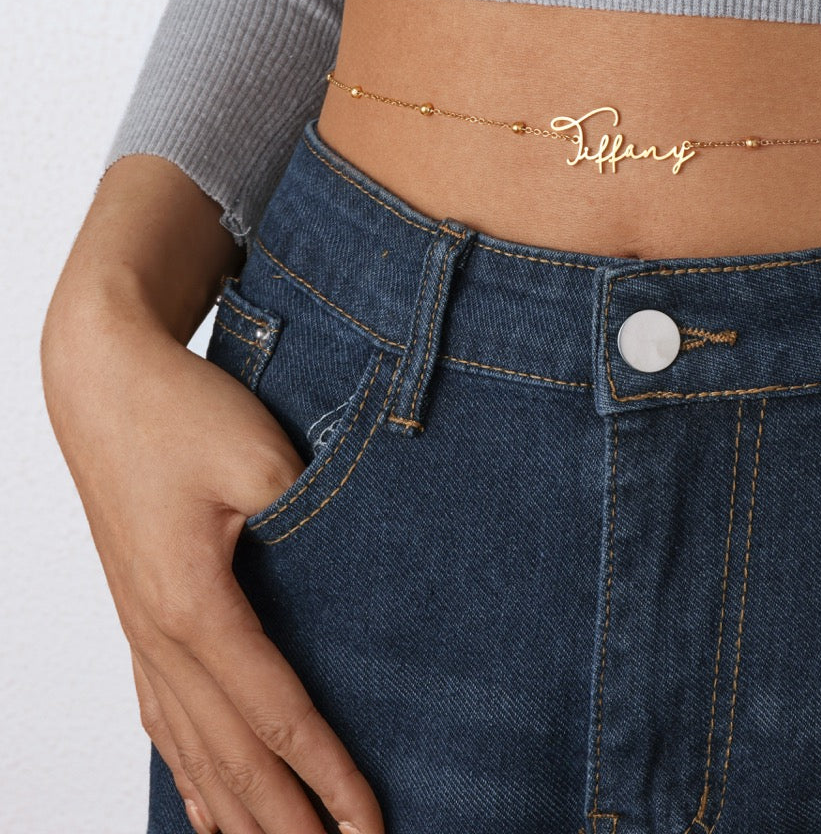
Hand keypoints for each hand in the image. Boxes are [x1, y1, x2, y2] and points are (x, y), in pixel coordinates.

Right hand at [42, 302, 384, 833]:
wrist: (102, 379)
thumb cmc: (178, 412)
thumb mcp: (260, 459)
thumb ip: (311, 523)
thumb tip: (355, 579)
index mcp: (194, 607)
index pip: (276, 717)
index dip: (328, 776)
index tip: (371, 825)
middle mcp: (160, 637)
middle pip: (230, 756)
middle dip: (285, 823)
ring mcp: (142, 632)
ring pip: (190, 749)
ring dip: (235, 813)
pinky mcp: (139, 614)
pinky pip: (162, 718)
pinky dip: (186, 772)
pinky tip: (200, 803)